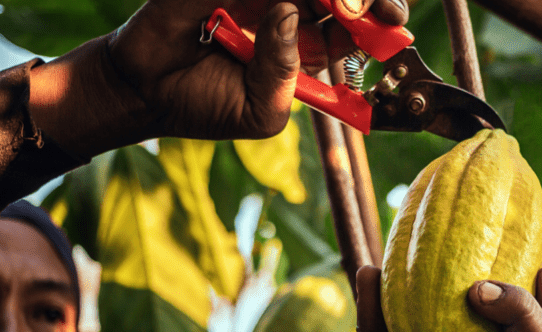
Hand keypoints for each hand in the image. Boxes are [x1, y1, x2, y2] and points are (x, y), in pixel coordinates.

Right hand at [29, 0, 407, 156]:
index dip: (380, 15)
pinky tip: (282, 5)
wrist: (146, 93)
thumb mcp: (262, 112)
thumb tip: (287, 13)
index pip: (355, 20)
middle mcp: (287, 7)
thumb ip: (284, 74)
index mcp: (306, 41)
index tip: (395, 21)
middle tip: (368, 9)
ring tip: (339, 5)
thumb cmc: (207, 104)